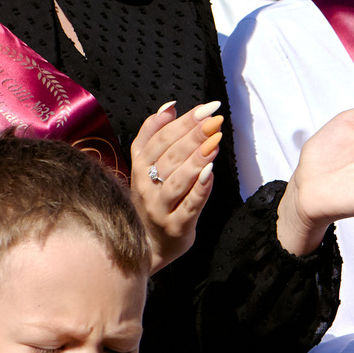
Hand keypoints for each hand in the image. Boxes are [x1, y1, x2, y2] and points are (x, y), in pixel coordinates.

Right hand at [129, 101, 221, 270]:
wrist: (147, 245)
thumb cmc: (152, 200)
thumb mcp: (145, 166)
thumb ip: (152, 135)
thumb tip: (169, 107)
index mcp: (138, 167)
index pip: (158, 139)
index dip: (182, 122)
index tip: (205, 108)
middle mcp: (144, 186)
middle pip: (168, 156)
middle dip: (193, 136)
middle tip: (214, 120)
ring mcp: (158, 208)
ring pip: (176, 180)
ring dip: (196, 159)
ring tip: (214, 142)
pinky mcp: (175, 226)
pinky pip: (188, 206)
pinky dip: (199, 190)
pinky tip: (210, 174)